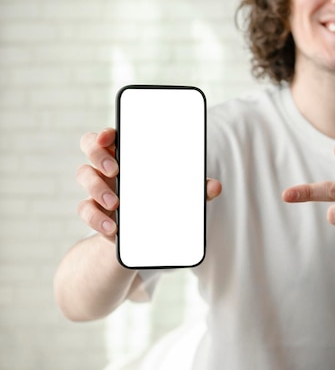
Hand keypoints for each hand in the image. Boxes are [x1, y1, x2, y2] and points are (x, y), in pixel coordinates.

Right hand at [76, 128, 221, 239]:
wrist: (144, 237)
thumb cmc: (161, 203)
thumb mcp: (179, 195)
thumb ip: (195, 189)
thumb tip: (216, 186)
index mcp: (129, 155)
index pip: (109, 135)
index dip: (106, 133)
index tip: (110, 137)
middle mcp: (109, 167)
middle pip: (90, 147)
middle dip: (98, 155)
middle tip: (115, 170)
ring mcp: (98, 188)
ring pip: (84, 176)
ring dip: (97, 188)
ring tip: (116, 203)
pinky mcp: (94, 212)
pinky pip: (85, 210)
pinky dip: (97, 220)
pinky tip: (113, 229)